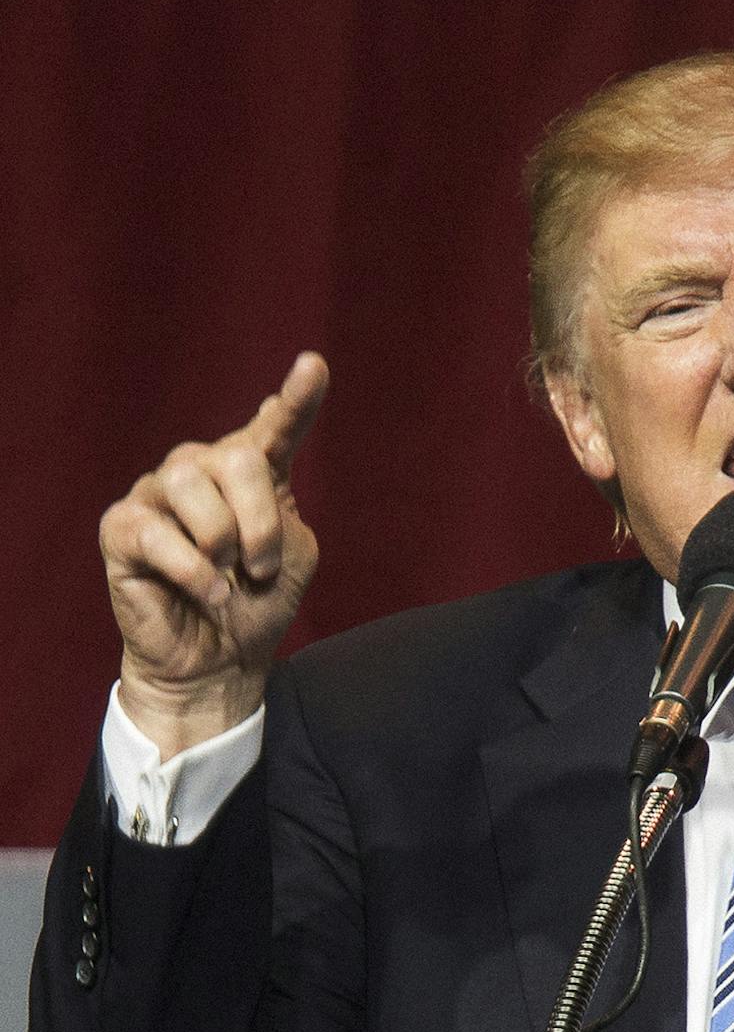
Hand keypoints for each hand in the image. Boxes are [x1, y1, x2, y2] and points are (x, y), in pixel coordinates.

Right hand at [101, 353, 328, 756]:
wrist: (219, 665)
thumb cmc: (255, 608)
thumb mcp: (293, 557)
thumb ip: (285, 508)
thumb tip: (256, 462)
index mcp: (250, 474)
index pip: (274, 428)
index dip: (296, 399)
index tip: (313, 367)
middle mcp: (200, 471)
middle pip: (237, 458)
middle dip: (261, 522)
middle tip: (261, 568)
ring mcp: (156, 495)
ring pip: (192, 483)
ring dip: (225, 543)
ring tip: (227, 579)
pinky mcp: (122, 530)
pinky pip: (158, 532)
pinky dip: (194, 572)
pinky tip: (206, 594)